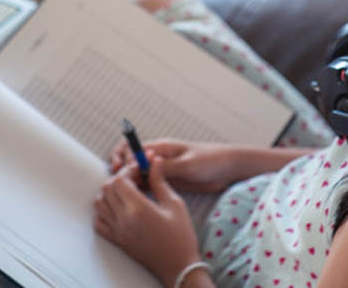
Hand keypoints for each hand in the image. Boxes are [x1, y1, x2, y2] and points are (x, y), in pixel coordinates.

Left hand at [93, 157, 201, 286]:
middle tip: (134, 179)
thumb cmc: (181, 235)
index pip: (120, 180)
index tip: (139, 168)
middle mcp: (124, 220)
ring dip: (109, 192)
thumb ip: (159, 180)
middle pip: (107, 189)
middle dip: (119, 178)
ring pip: (99, 203)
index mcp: (138, 209)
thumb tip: (153, 160)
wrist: (178, 265)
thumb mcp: (174, 203)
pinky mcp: (117, 240)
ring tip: (126, 192)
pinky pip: (99, 222)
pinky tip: (117, 208)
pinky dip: (103, 211)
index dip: (128, 170)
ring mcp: (118, 231)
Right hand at [109, 138, 237, 192]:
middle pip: (129, 160)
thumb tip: (146, 167)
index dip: (123, 159)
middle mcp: (157, 157)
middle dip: (121, 170)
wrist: (227, 169)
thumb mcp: (188, 165)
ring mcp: (160, 170)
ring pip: (136, 174)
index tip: (122, 172)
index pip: (131, 148)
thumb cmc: (210, 161)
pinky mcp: (166, 181)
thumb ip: (168, 167)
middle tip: (120, 183)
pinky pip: (146, 184)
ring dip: (129, 181)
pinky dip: (139, 189)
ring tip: (127, 193)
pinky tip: (138, 199)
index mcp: (160, 148)